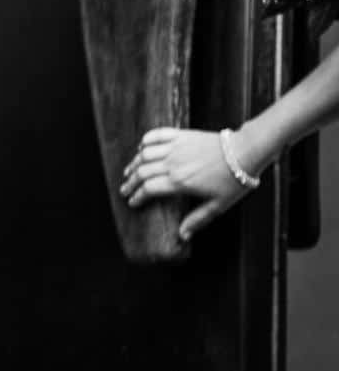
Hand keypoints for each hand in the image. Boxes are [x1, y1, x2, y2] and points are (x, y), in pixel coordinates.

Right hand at [120, 127, 252, 239]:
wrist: (245, 152)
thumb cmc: (234, 180)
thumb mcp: (218, 205)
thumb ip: (198, 219)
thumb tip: (182, 235)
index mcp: (179, 182)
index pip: (148, 189)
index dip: (137, 196)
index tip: (132, 202)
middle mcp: (173, 163)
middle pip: (142, 172)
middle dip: (130, 182)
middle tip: (124, 189)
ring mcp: (176, 147)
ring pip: (145, 154)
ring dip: (134, 163)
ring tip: (129, 171)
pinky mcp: (182, 135)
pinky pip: (157, 135)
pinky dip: (146, 140)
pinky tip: (142, 147)